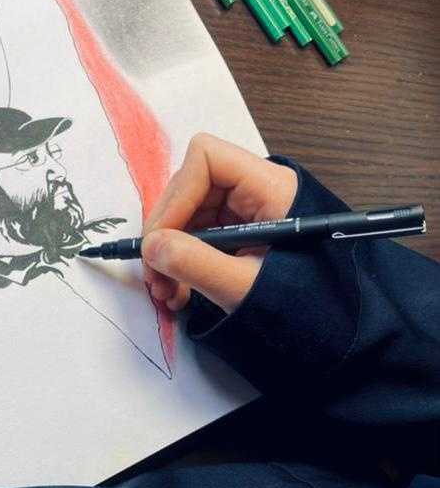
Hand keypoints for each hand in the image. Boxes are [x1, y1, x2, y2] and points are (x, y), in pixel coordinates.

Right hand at [141, 134, 297, 313]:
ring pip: (187, 215)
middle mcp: (255, 189)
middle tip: (154, 275)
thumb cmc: (304, 302)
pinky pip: (196, 236)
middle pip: (190, 187)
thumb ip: (196, 264)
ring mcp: (245, 210)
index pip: (207, 159)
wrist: (335, 328)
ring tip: (166, 292)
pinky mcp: (237, 232)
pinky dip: (181, 262)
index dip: (177, 196)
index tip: (160, 240)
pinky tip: (178, 292)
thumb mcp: (245, 286)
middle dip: (166, 233)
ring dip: (169, 253)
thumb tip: (151, 247)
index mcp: (270, 187)